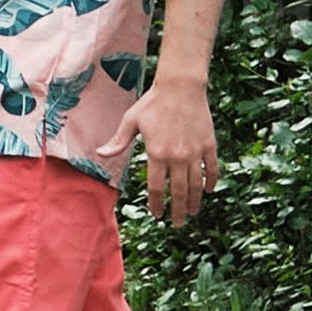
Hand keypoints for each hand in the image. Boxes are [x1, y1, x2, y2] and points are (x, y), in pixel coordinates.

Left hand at [134, 72, 219, 232]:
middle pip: (178, 192)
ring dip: (194, 201)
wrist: (181, 86)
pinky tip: (208, 190)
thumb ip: (118, 141)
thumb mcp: (131, 121)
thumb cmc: (153, 103)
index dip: (156, 204)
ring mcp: (195, 152)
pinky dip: (211, 182)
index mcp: (157, 153)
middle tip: (176, 224)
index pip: (156, 187)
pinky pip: (212, 169)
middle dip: (177, 211)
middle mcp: (177, 157)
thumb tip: (99, 154)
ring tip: (191, 213)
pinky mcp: (209, 145)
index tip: (157, 214)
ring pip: (196, 185)